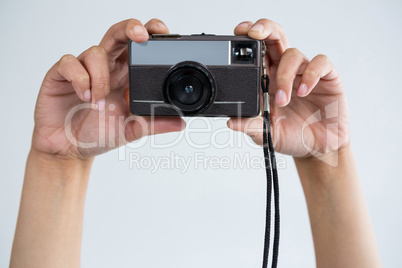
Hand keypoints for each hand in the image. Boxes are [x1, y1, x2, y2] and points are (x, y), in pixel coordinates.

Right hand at [32, 19, 184, 159]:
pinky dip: (79, 78)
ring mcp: (84, 71)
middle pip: (118, 35)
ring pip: (95, 52)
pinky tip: (84, 96)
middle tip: (141, 35)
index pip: (137, 46)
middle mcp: (106, 69)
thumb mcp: (131, 130)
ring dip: (101, 76)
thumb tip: (181, 122)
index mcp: (124, 77)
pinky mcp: (61, 76)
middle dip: (130, 29)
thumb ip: (154, 124)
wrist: (70, 150)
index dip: (149, 33)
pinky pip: (69, 63)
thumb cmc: (99, 135)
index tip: (162, 32)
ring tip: (98, 102)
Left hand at [227, 19, 349, 157]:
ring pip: (293, 54)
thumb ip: (251, 126)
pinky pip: (320, 64)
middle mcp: (286, 72)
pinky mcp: (327, 78)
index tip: (238, 33)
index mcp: (268, 80)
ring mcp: (306, 73)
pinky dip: (310, 75)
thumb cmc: (292, 136)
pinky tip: (303, 92)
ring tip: (282, 100)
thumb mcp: (267, 134)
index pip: (258, 51)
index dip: (249, 38)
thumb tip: (231, 122)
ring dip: (284, 75)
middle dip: (264, 30)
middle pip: (275, 38)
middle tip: (254, 34)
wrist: (317, 149)